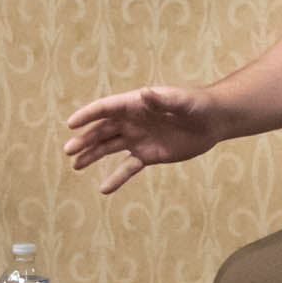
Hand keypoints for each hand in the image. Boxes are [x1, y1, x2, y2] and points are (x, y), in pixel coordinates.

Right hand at [64, 86, 222, 193]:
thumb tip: (145, 93)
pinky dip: (116, 177)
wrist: (213, 121)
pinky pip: (127, 167)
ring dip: (92, 155)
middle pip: (102, 130)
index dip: (88, 115)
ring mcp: (138, 138)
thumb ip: (163, 99)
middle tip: (68, 151)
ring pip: (109, 147)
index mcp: (136, 103)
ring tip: (76, 165)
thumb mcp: (183, 101)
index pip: (107, 108)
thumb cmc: (198, 104)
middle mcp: (132, 121)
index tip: (71, 124)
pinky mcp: (147, 155)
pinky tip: (104, 189)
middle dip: (85, 140)